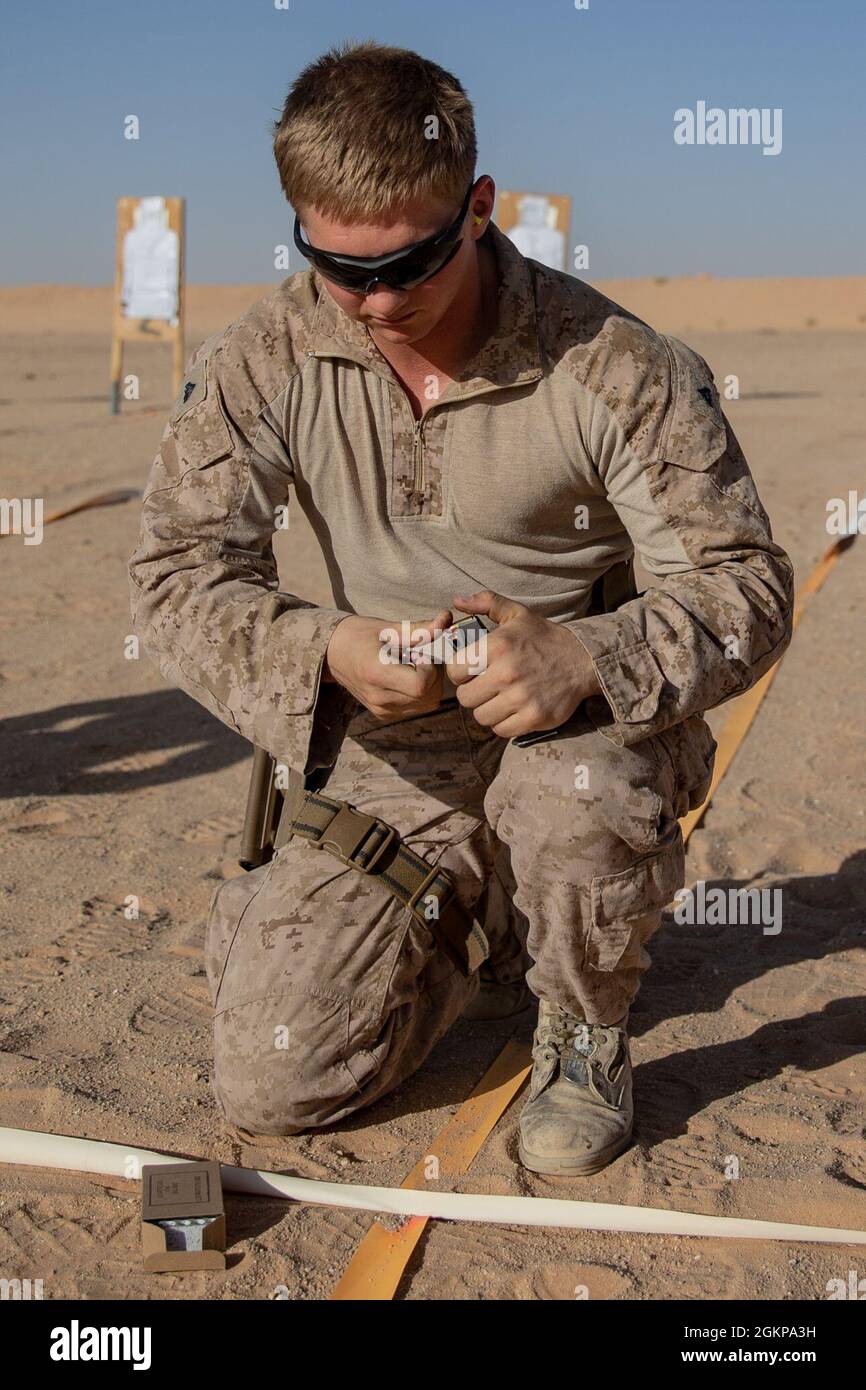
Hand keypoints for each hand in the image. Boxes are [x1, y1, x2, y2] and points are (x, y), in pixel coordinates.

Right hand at [324, 608, 452, 719]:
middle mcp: (379, 697)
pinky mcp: (383, 714)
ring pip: (427, 704)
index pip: (421, 685)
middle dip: (434, 675)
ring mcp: (381, 709)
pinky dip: (419, 693)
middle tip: (420, 657)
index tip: (421, 654)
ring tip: (412, 666)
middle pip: (429, 696)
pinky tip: (406, 677)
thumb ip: (421, 629)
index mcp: (377, 673)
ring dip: (429, 685)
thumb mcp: (389, 629)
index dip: (430, 669)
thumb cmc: (359, 635)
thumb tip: (446, 617)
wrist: (331, 654)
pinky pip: (416, 708)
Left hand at [445, 590, 600, 738]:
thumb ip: (486, 603)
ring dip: (487, 709)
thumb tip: (457, 600)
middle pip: (464, 697)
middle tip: (486, 686)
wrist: (583, 660)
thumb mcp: (517, 614)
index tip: (471, 671)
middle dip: (472, 692)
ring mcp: (521, 698)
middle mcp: (506, 673)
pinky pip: (501, 730)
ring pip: (480, 716)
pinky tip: (512, 709)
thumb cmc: (544, 638)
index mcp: (497, 646)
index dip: (460, 671)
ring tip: (499, 697)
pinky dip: (503, 723)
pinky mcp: (534, 718)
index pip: (454, 670)